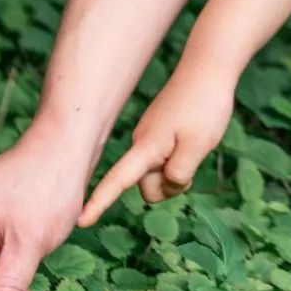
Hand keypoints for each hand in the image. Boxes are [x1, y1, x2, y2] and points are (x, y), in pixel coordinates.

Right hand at [78, 63, 234, 226]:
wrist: (209, 68)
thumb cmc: (205, 106)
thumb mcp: (198, 146)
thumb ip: (178, 175)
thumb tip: (167, 185)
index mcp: (146, 147)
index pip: (117, 181)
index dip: (99, 203)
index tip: (80, 222)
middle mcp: (142, 142)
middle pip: (148, 186)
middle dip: (169, 185)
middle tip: (193, 160)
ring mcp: (151, 136)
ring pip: (160, 173)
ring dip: (178, 170)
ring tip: (196, 142)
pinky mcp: (160, 131)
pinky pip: (166, 158)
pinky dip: (181, 157)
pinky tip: (194, 135)